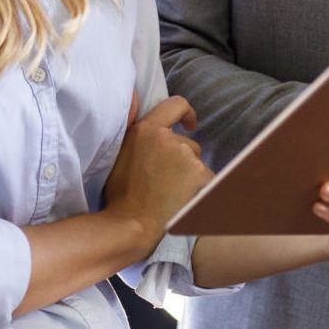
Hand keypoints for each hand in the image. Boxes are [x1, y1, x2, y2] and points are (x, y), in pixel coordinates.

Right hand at [103, 96, 213, 244]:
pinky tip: (183, 201)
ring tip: (170, 194)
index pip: (175, 104)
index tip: (189, 125)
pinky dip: (199, 189)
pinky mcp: (200, 174)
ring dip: (189, 175)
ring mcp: (186, 156)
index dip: (186, 113)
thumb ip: (137, 135)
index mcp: (146, 129)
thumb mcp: (121, 154)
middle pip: (188, 144)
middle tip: (164, 182)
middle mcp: (167, 138)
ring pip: (196, 163)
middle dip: (182, 159)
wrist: (131, 224)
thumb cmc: (122, 195)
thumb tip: (144, 116)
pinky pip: (206, 179)